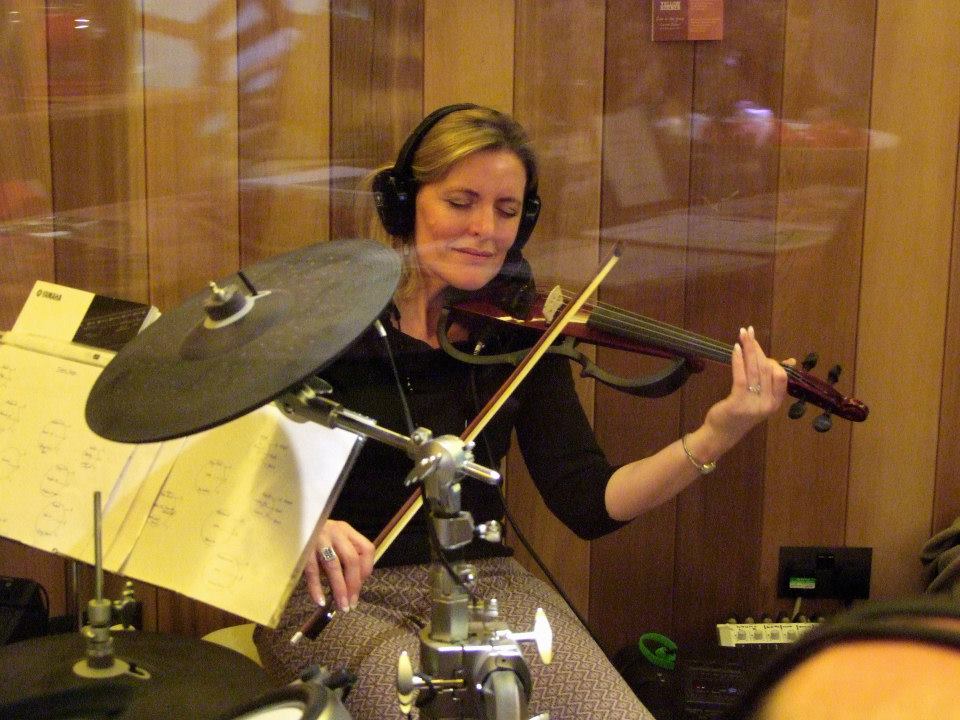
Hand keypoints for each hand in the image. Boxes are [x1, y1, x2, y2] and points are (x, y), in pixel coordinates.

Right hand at [304, 519, 374, 611]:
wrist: (289, 524)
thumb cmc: (314, 537)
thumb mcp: (333, 540)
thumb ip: (343, 557)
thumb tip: (351, 587)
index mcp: (346, 530)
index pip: (366, 550)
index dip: (366, 570)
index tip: (359, 588)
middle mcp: (335, 532)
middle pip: (351, 560)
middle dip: (353, 585)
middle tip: (351, 603)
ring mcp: (318, 538)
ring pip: (333, 566)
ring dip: (339, 589)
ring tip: (341, 606)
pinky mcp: (303, 547)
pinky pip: (312, 571)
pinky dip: (316, 588)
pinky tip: (320, 601)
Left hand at [703, 326, 791, 449]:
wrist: (721, 434)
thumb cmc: (739, 413)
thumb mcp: (759, 398)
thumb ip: (771, 381)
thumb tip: (790, 360)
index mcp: (776, 402)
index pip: (781, 375)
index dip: (771, 358)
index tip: (758, 348)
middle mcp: (769, 403)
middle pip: (767, 368)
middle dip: (757, 347)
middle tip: (748, 331)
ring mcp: (755, 404)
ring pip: (755, 369)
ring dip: (749, 348)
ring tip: (743, 333)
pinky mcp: (739, 402)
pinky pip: (742, 376)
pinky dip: (739, 360)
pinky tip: (736, 348)